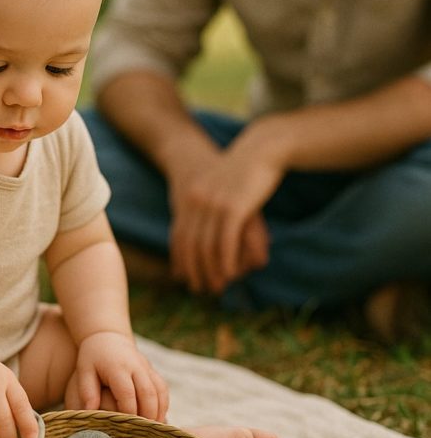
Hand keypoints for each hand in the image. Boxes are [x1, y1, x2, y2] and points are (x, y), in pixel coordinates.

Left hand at [64, 332, 168, 421]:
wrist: (107, 337)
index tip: (128, 429)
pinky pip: (162, 387)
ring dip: (159, 411)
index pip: (127, 393)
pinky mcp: (152, 369)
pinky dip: (163, 403)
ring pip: (159, 391)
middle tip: (145, 436)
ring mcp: (146, 367)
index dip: (129, 412)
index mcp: (118, 367)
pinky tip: (159, 418)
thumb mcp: (84, 370)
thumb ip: (87, 390)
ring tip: (154, 431)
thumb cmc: (92, 357)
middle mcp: (136, 366)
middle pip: (148, 393)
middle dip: (148, 415)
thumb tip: (90, 411)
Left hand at [169, 129, 282, 292]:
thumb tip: (202, 231)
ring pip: (207, 245)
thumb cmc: (239, 171)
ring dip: (212, 269)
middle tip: (202, 288)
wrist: (258, 149)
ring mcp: (214, 204)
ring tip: (218, 285)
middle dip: (196, 270)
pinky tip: (230, 271)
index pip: (179, 236)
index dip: (181, 260)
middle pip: (191, 244)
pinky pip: (225, 239)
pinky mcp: (234, 206)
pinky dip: (226, 259)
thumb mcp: (214, 188)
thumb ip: (205, 208)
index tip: (184, 279)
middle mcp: (197, 202)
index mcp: (189, 199)